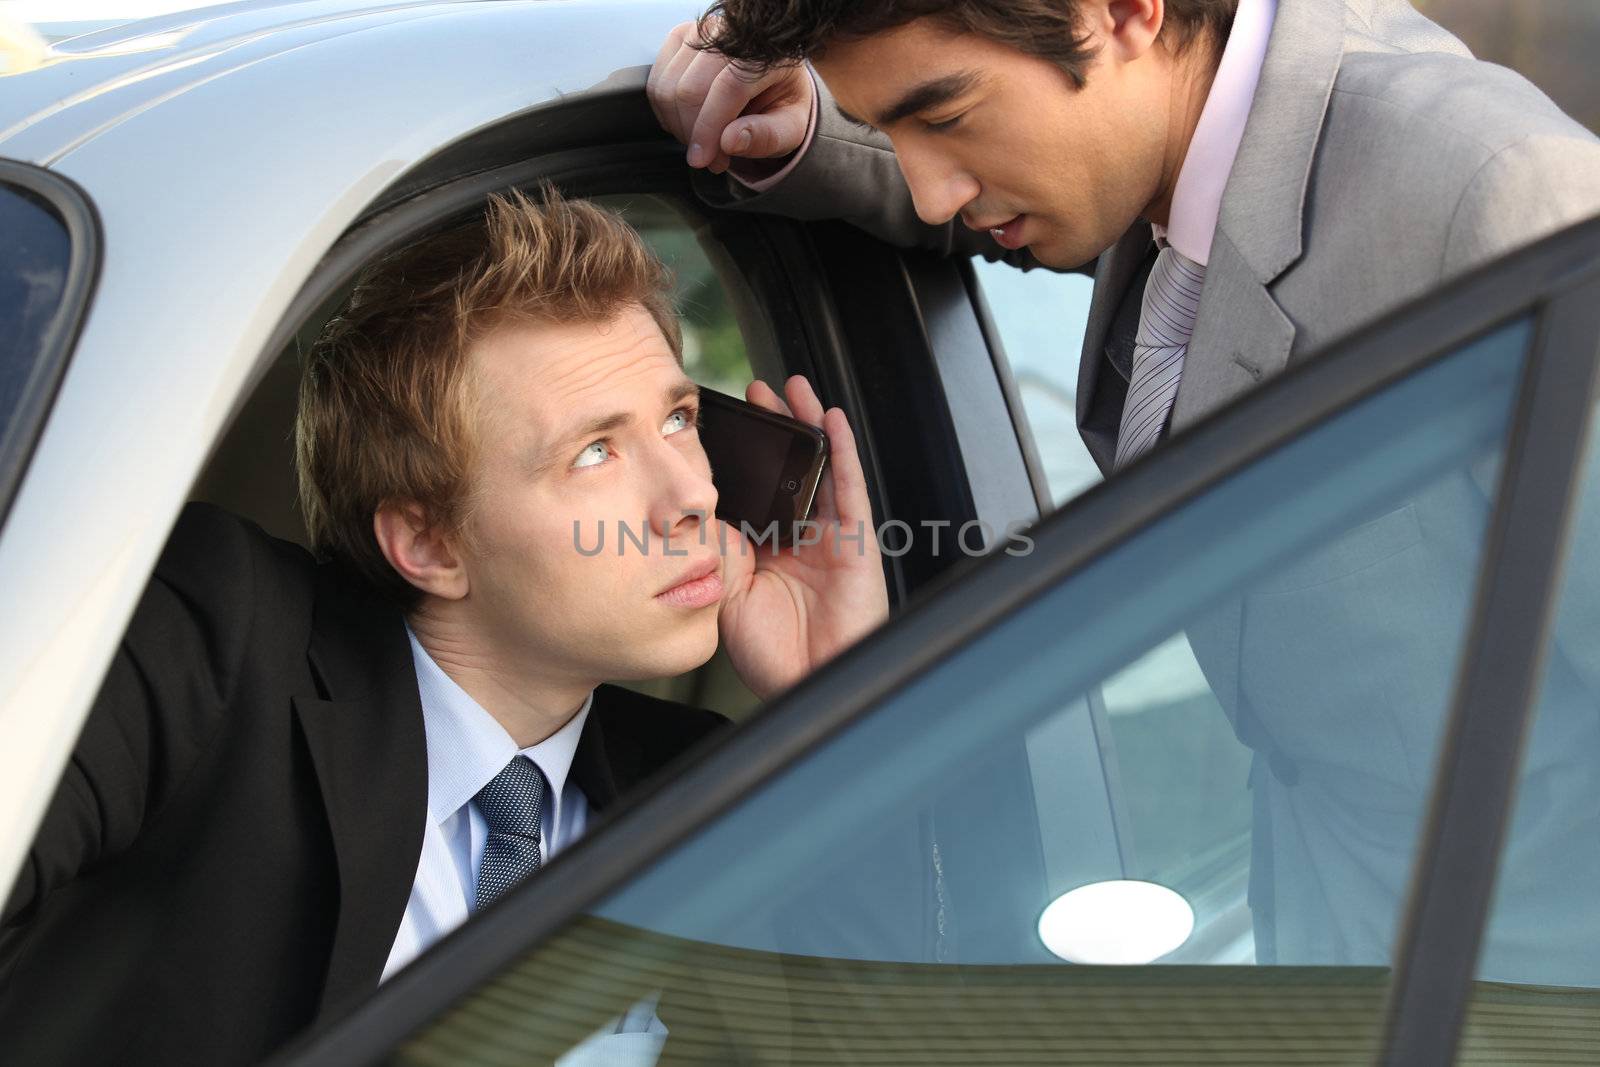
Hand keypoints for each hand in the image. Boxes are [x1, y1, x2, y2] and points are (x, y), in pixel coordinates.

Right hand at [647, 19, 813, 174]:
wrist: (771, 80)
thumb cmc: (781, 104)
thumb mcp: (791, 128)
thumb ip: (767, 136)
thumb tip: (730, 141)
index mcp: (766, 52)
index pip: (728, 87)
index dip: (710, 128)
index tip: (703, 160)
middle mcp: (731, 33)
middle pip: (691, 89)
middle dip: (694, 134)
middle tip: (713, 160)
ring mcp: (701, 32)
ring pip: (668, 87)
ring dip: (679, 127)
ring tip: (705, 144)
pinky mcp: (680, 39)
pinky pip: (656, 83)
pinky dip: (667, 114)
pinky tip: (689, 125)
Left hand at [716, 376, 888, 699]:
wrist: (805, 684)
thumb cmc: (771, 653)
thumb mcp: (728, 590)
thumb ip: (722, 546)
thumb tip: (705, 504)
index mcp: (769, 549)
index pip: (758, 489)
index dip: (746, 456)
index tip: (724, 422)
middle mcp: (801, 537)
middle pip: (791, 470)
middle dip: (777, 429)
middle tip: (758, 392)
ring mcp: (830, 537)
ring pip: (821, 468)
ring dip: (808, 426)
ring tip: (792, 388)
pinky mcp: (856, 542)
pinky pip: (849, 487)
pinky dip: (842, 451)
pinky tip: (830, 420)